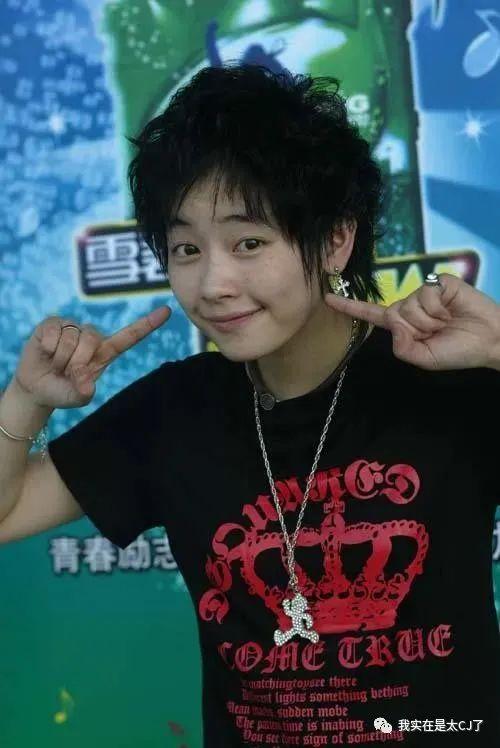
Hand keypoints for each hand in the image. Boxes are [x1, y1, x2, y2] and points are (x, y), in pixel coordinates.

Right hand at [14, 306, 171, 408]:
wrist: (36, 388)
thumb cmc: (63, 391)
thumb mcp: (76, 398)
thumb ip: (83, 394)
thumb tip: (87, 386)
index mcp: (106, 352)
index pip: (130, 336)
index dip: (148, 324)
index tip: (167, 312)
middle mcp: (91, 336)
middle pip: (92, 338)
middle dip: (76, 360)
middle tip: (68, 372)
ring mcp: (72, 327)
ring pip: (71, 337)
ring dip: (60, 358)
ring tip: (56, 364)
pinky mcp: (52, 324)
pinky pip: (53, 332)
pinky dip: (48, 349)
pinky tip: (46, 354)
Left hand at [325, 273, 499, 370]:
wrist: (490, 341)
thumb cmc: (459, 351)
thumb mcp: (424, 359)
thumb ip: (403, 348)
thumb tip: (395, 326)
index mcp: (404, 325)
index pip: (373, 315)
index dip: (350, 307)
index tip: (328, 298)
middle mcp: (410, 306)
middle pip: (393, 313)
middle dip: (415, 328)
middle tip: (438, 332)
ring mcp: (425, 292)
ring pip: (409, 305)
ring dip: (429, 320)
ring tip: (447, 322)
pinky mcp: (440, 282)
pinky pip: (426, 294)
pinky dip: (439, 308)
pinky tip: (452, 310)